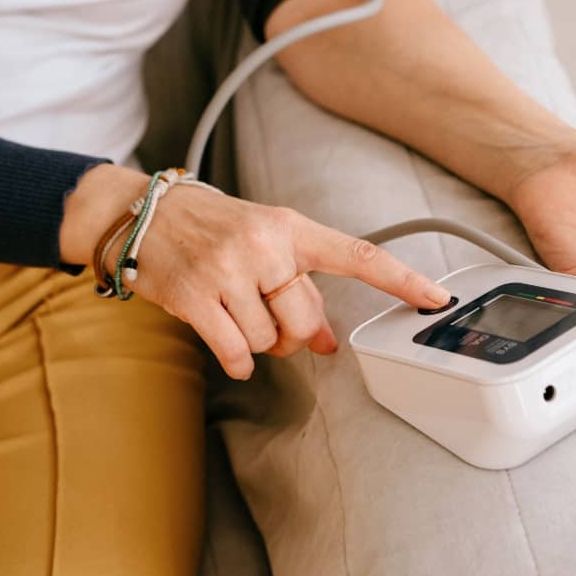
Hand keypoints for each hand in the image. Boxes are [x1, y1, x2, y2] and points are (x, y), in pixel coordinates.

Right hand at [61, 165, 451, 378]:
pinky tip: (230, 349)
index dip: (401, 279)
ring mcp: (227, 270)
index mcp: (288, 226)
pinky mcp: (194, 296)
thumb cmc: (209, 228)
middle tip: (270, 320)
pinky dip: (237, 361)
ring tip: (234, 314)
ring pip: (267, 340)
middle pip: (304, 321)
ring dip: (256, 342)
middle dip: (291, 333)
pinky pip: (235, 353)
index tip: (437, 297)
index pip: (356, 254)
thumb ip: (298, 286)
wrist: (139, 213)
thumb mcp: (261, 244)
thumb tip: (328, 341)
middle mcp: (262, 245)